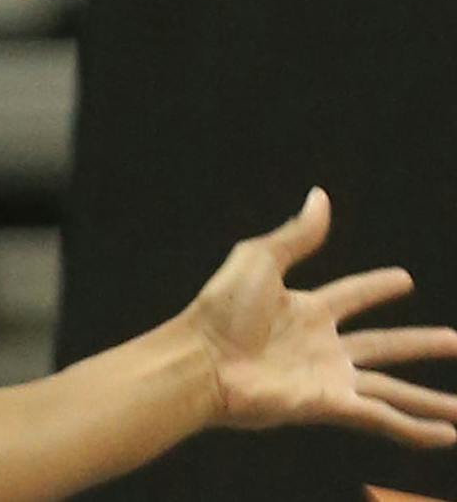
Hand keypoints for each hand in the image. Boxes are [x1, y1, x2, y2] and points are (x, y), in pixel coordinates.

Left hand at [190, 187, 456, 446]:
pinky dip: (415, 429)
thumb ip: (296, 235)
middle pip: (384, 345)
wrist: (202, 361)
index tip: (404, 279)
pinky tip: (446, 436)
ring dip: (428, 400)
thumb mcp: (259, 260)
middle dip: (419, 343)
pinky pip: (382, 418)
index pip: (352, 295)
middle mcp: (322, 346)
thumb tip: (320, 196)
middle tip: (456, 340)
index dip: (377, 287)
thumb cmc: (221, 309)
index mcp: (305, 309)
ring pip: (392, 390)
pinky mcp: (329, 405)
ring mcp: (328, 378)